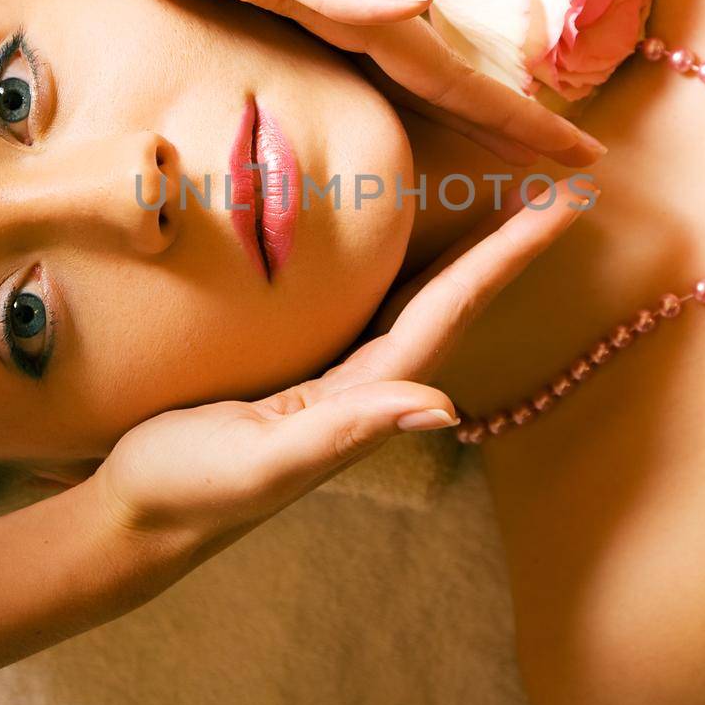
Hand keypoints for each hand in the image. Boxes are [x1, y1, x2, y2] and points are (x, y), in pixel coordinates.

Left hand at [59, 0, 605, 168]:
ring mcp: (321, 9)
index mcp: (351, 2)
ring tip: (518, 143)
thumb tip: (427, 0)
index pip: (451, 73)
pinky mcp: (286, 13)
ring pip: (415, 72)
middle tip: (578, 163)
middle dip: (514, 121)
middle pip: (449, 76)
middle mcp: (348, 7)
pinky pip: (369, 68)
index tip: (581, 156)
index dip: (516, 119)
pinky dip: (409, 94)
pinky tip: (410, 106)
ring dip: (471, 108)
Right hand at [82, 179, 595, 558]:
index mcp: (363, 395)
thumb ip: (348, 433)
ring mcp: (338, 377)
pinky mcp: (303, 368)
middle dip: (511, 245)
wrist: (139, 517)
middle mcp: (365, 384)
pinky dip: (414, 270)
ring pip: (423, 301)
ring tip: (517, 207)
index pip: (451, 309)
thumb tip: (444, 405)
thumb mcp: (263, 463)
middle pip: (455, 300)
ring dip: (475, 255)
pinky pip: (377, 305)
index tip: (564, 202)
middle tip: (565, 186)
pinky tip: (417, 247)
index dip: (508, 254)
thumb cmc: (187, 489)